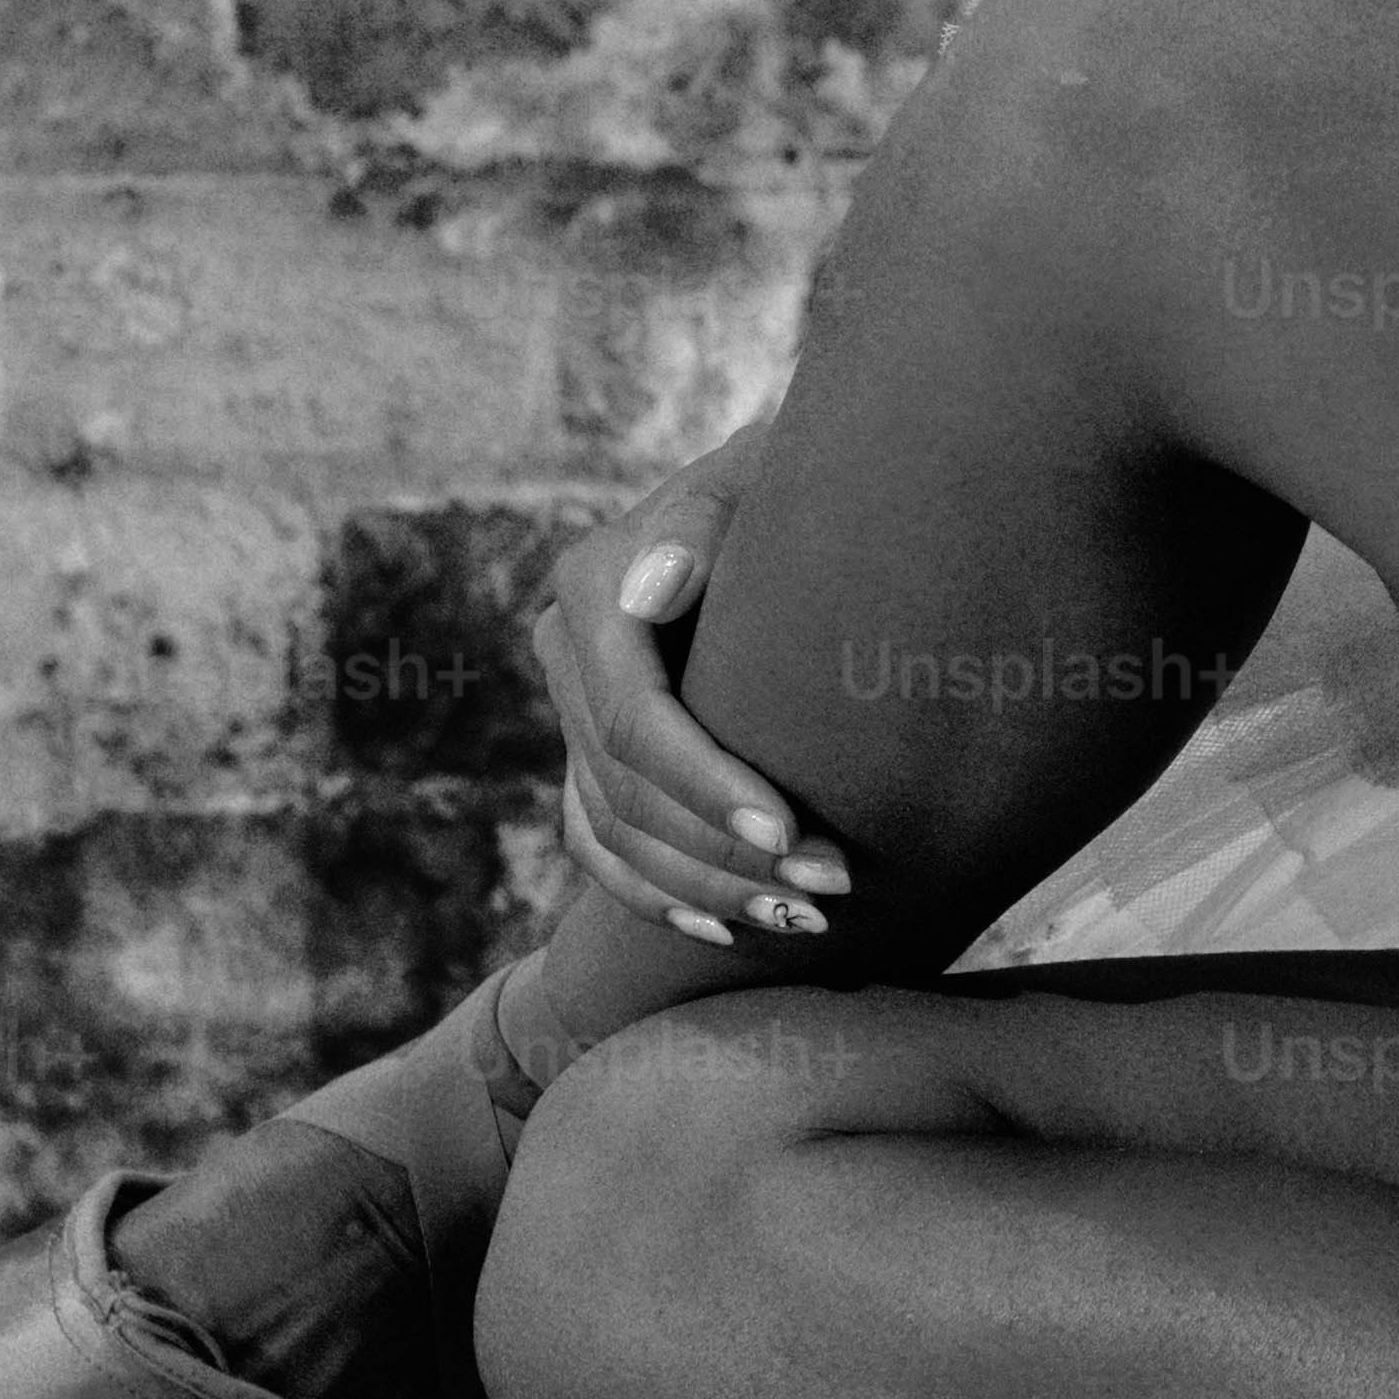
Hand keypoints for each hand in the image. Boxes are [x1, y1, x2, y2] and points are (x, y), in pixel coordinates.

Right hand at [528, 451, 855, 945]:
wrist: (792, 487)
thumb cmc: (803, 474)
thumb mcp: (767, 469)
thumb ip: (708, 515)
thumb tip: (653, 589)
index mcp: (595, 581)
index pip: (638, 718)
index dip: (707, 787)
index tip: (790, 832)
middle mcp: (566, 644)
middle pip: (626, 788)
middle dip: (727, 852)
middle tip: (833, 890)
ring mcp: (572, 702)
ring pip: (612, 830)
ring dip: (704, 887)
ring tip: (804, 920)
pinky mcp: (589, 748)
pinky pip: (596, 843)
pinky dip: (653, 893)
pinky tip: (723, 929)